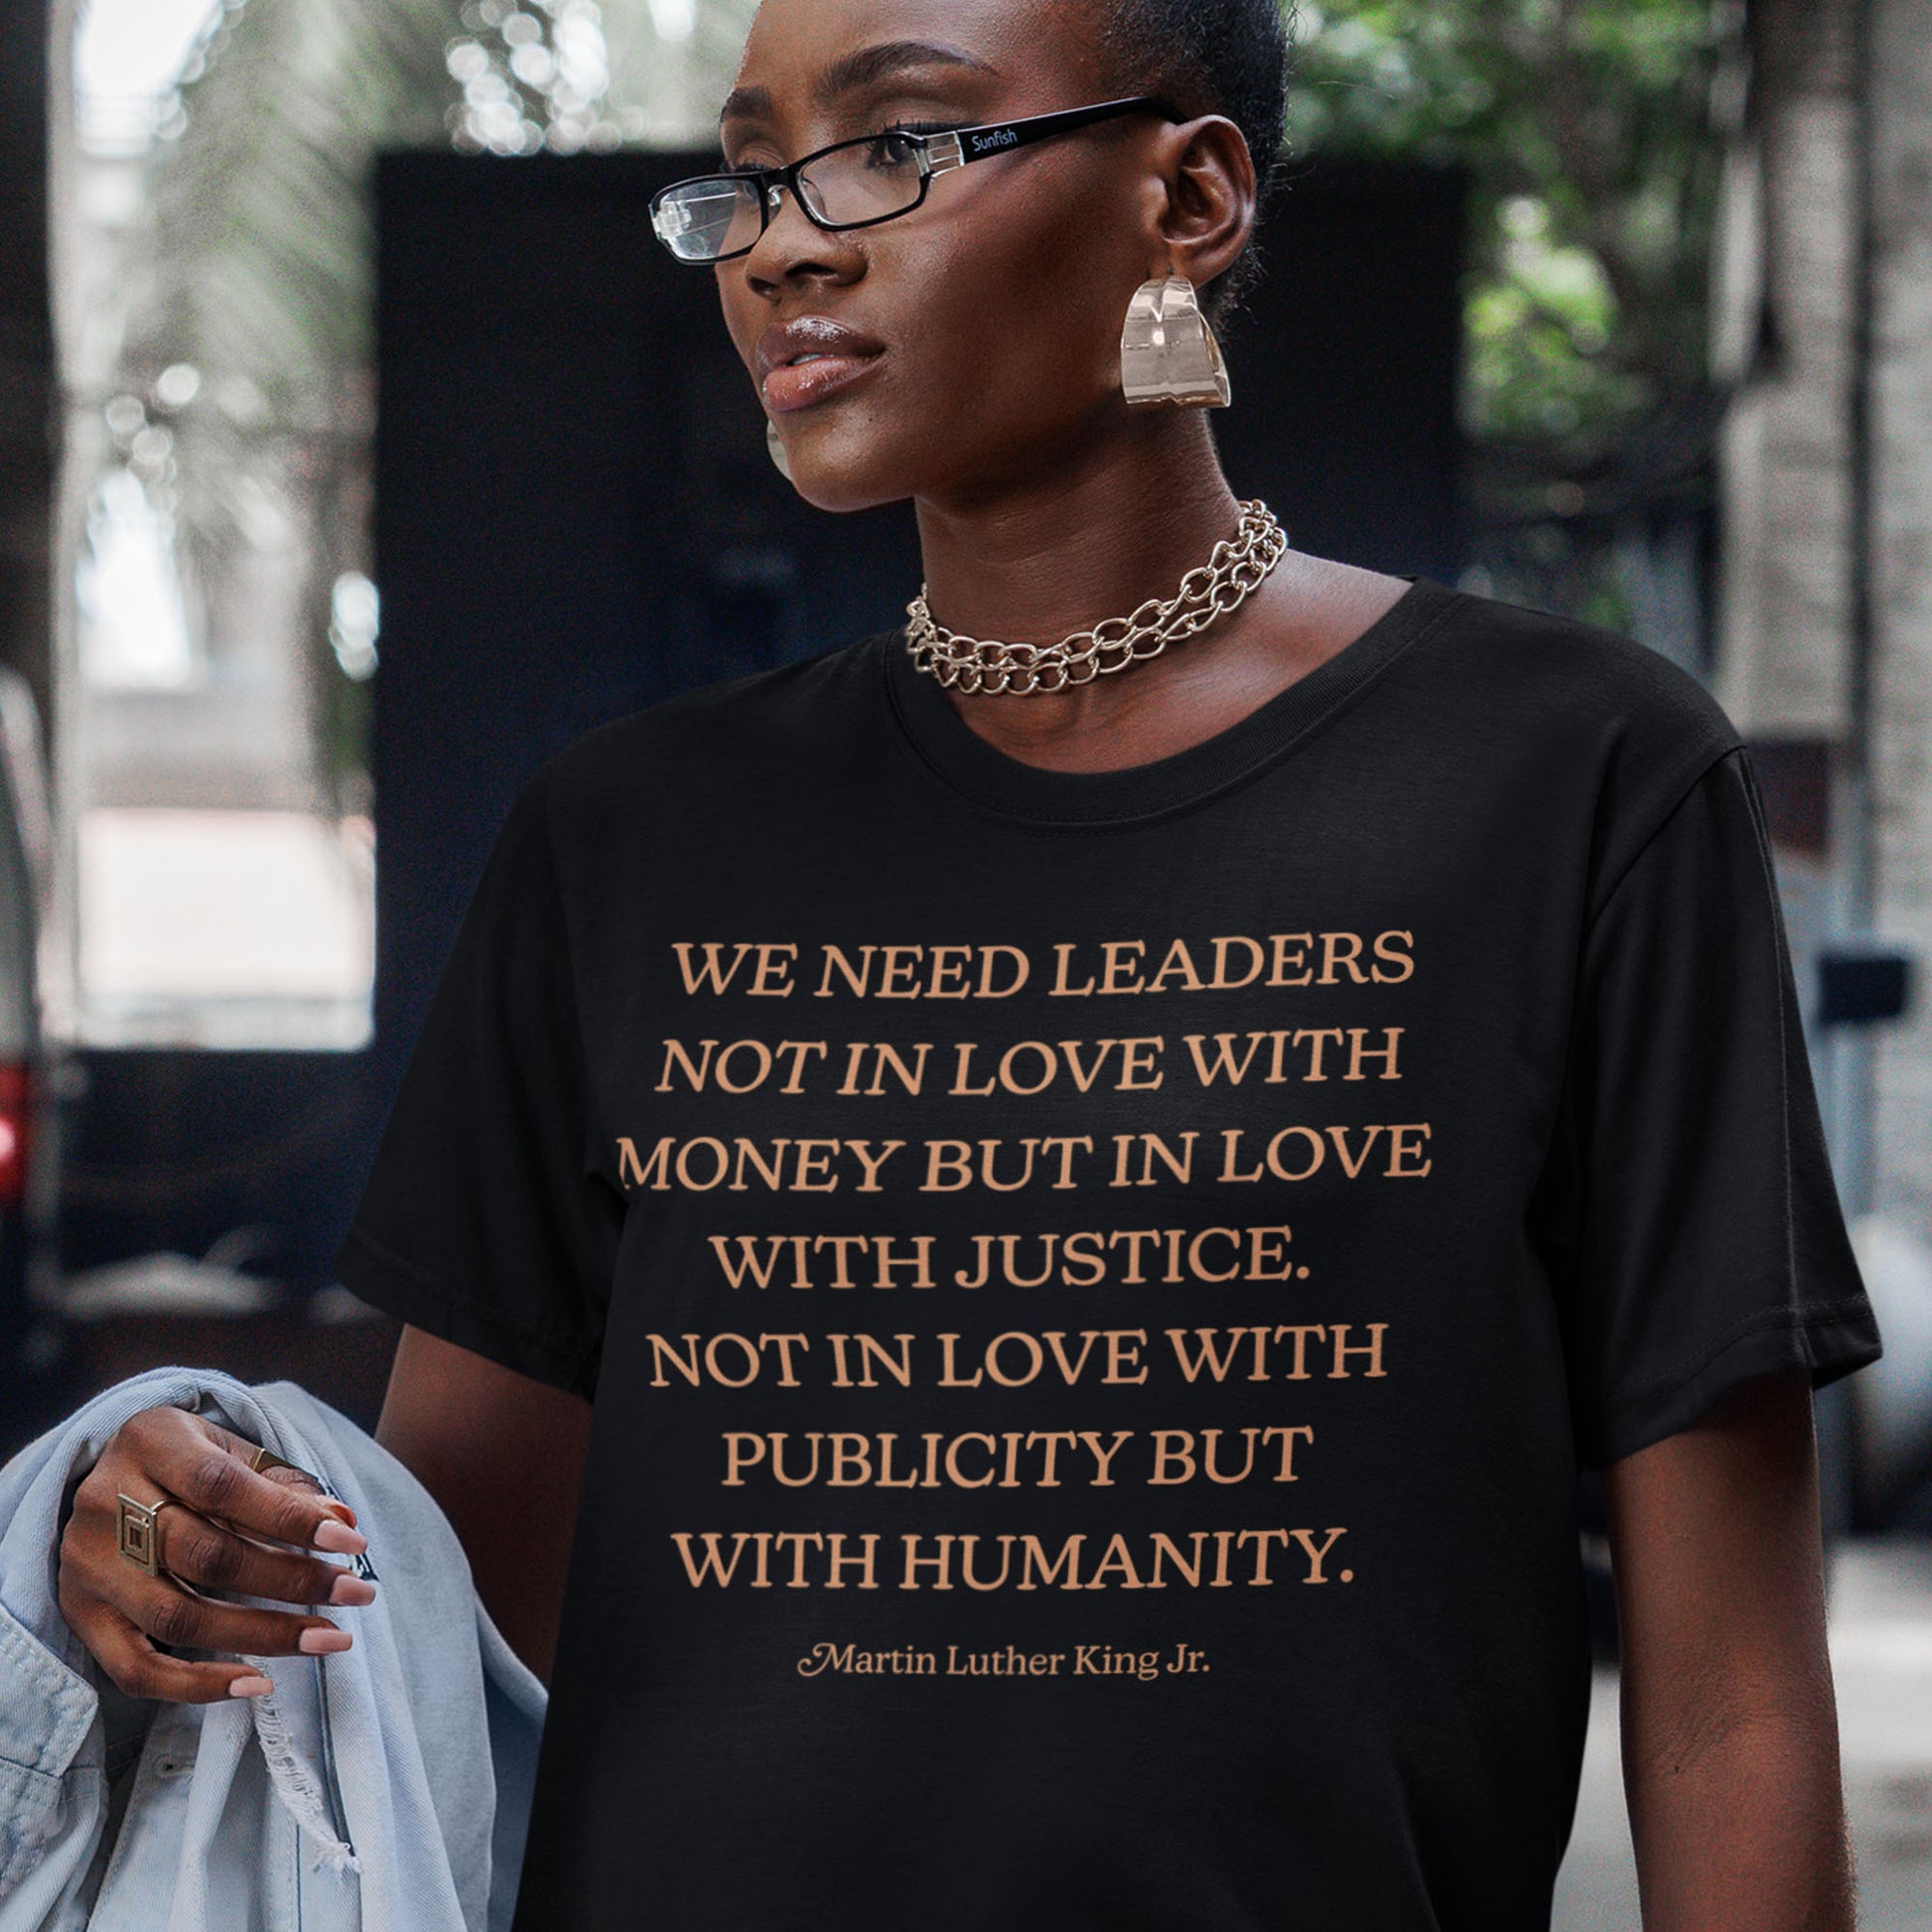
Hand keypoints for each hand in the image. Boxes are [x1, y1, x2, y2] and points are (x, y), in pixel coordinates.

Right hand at [57, 1404, 375, 1702]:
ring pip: (177, 1618)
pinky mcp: (81, 1616)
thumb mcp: (236, 1454)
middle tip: (356, 1595)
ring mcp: (87, 1565)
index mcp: (150, 1442)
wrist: (111, 1478)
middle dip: (291, 1580)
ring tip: (329, 1639)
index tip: (352, 1544)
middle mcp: (106, 1502)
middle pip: (206, 1557)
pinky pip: (135, 1670)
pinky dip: (198, 1685)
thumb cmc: (191, 1464)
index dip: (289, 1518)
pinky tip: (258, 1682)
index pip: (222, 1486)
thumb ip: (288, 1487)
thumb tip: (345, 1525)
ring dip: (264, 1635)